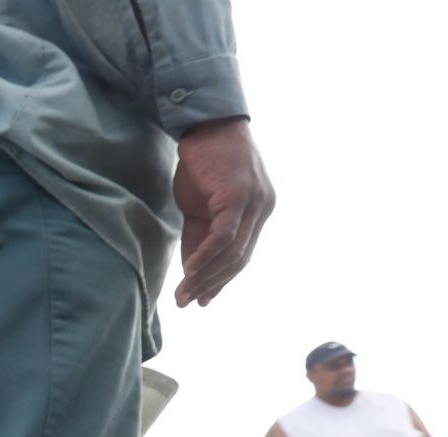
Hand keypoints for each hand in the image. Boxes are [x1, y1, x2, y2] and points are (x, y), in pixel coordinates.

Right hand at [173, 118, 274, 306]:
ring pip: (232, 252)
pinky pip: (224, 236)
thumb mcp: (199, 204)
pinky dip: (206, 256)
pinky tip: (190, 271)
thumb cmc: (202, 160)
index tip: (200, 299)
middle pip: (239, 259)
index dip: (220, 280)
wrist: (205, 123)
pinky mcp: (238, 196)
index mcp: (258, 211)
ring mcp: (254, 202)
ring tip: (184, 293)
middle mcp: (263, 208)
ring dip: (205, 277)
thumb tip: (193, 268)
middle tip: (187, 302)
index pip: (242, 255)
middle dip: (212, 284)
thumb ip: (200, 234)